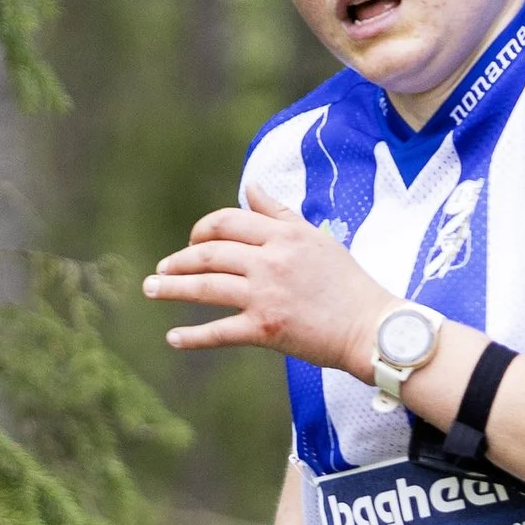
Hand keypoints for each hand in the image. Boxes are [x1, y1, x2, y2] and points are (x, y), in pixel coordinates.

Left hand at [143, 202, 389, 373]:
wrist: (373, 329)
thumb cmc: (349, 285)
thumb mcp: (316, 239)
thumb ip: (279, 213)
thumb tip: (250, 186)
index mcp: (284, 235)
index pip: (229, 222)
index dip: (203, 229)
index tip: (194, 241)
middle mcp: (271, 261)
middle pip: (210, 252)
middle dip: (180, 260)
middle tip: (163, 269)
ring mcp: (266, 295)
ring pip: (206, 286)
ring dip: (173, 288)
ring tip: (152, 289)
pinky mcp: (266, 329)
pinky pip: (219, 331)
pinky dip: (193, 336)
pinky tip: (173, 338)